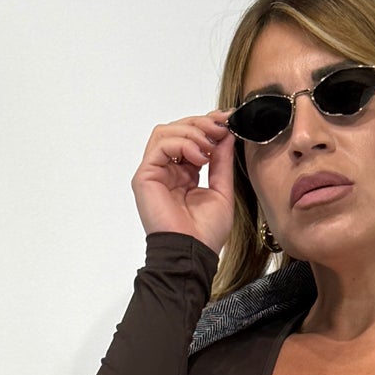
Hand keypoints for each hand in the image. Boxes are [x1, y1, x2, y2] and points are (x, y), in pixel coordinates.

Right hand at [132, 108, 238, 252]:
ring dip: (192, 131)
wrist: (192, 253)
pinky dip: (183, 143)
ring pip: (166, 132)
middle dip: (202, 123)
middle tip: (221, 127)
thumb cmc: (205, 233)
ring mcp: (154, 172)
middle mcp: (167, 170)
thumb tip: (226, 134)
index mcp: (184, 174)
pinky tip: (200, 157)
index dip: (208, 125)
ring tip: (209, 145)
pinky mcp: (145, 176)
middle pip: (177, 129)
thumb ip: (221, 161)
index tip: (228, 120)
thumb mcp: (221, 190)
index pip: (191, 137)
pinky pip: (161, 145)